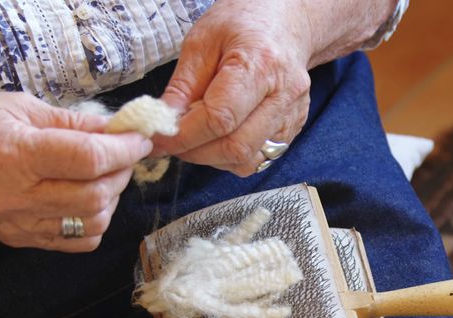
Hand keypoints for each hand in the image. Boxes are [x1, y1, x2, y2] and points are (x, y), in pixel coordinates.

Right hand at [0, 92, 151, 252]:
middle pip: (96, 195)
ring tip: (105, 174)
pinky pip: (80, 241)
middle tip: (123, 153)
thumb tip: (115, 129)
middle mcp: (18, 196)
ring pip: (94, 222)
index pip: (88, 159)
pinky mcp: (24, 240)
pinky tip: (89, 198)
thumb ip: (69, 122)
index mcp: (14, 155)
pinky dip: (97, 221)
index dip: (124, 149)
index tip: (139, 138)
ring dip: (113, 197)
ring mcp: (21, 223)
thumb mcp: (12, 107)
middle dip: (122, 172)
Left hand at [154, 0, 314, 175]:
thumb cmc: (243, 23)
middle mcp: (283, 95)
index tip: (159, 138)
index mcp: (260, 65)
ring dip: (213, 158)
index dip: (185, 135)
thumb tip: (163, 123)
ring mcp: (291, 115)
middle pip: (236, 147)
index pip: (220, 118)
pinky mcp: (293, 128)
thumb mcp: (202, 41)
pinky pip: (258, 158)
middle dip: (196, 152)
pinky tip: (219, 136)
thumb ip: (183, 86)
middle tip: (173, 142)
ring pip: (247, 160)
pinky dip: (231, 155)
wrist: (286, 22)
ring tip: (196, 137)